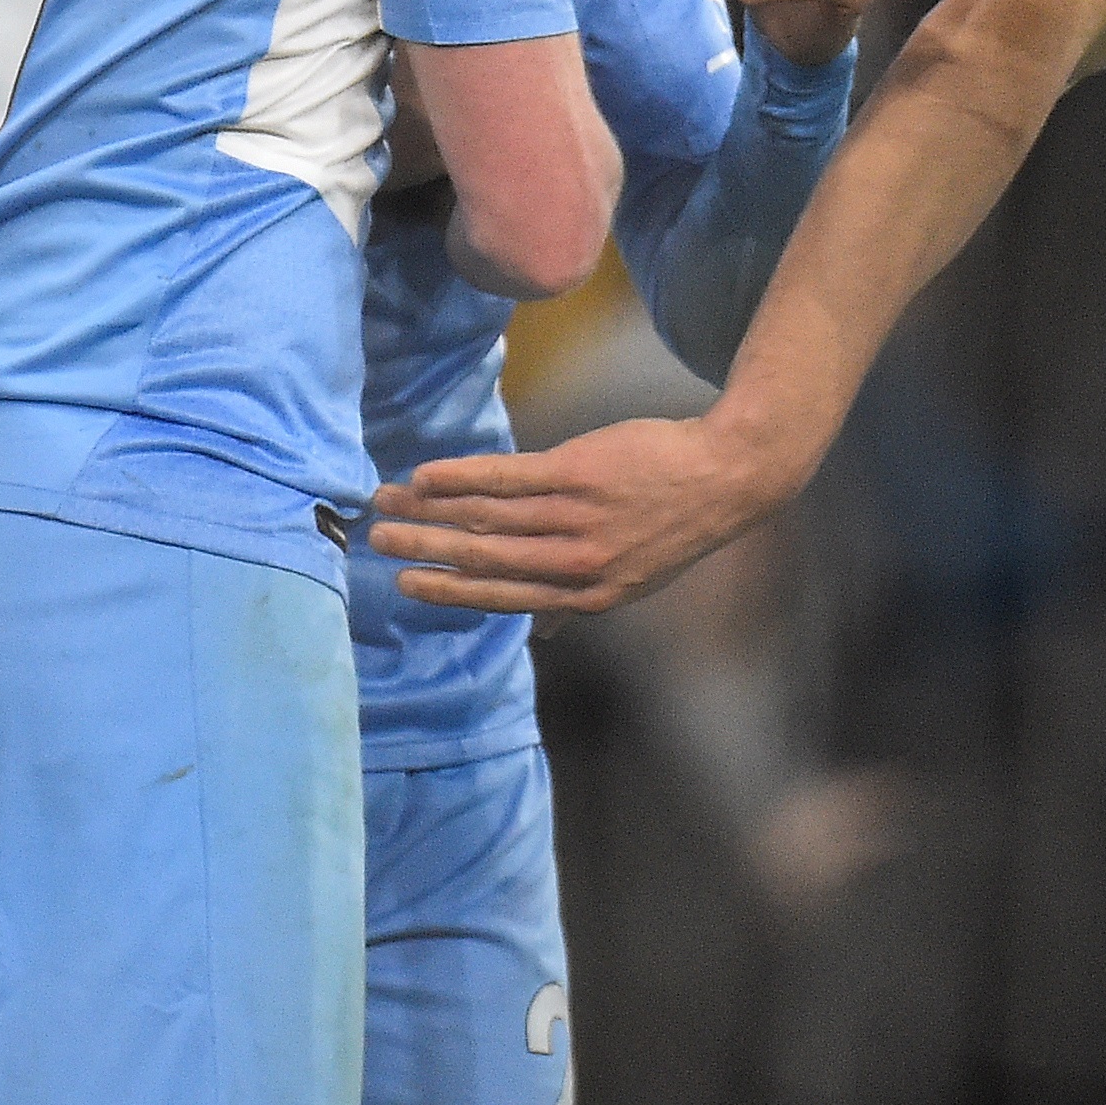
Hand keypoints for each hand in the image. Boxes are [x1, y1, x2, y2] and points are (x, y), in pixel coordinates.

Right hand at [370, 408, 809, 617]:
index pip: (501, 597)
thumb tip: (542, 631)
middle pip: (482, 558)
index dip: (448, 591)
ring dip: (430, 509)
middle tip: (378, 540)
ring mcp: (575, 519)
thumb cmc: (675, 524)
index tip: (406, 584)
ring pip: (485, 518)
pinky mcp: (577, 473)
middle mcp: (575, 565)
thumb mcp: (633, 580)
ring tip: (390, 500)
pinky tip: (429, 474)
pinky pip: (505, 477)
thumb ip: (578, 602)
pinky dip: (462, 476)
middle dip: (424, 549)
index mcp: (584, 597)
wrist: (727, 475)